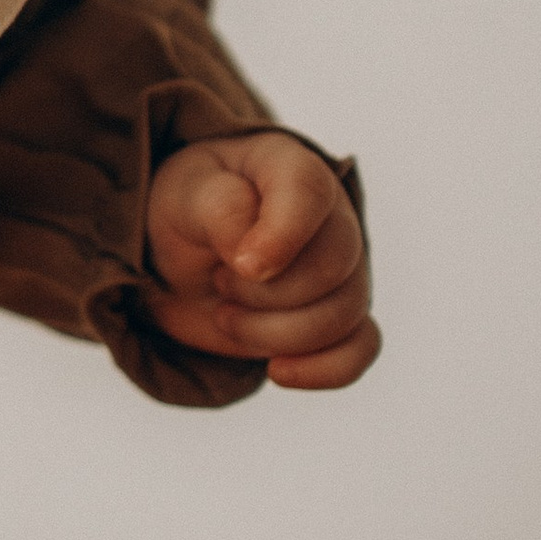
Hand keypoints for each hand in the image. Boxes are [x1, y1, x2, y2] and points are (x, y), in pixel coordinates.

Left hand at [142, 132, 378, 389]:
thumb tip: (256, 258)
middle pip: (330, 267)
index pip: (309, 193)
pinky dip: (323, 370)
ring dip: (272, 333)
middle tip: (219, 279)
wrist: (180, 256)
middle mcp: (331, 218)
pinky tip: (277, 370)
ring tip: (227, 313)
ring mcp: (343, 271)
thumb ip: (220, 210)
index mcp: (290, 169)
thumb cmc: (187, 211)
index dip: (281, 235)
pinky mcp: (339, 319)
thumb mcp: (185, 196)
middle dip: (261, 293)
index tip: (239, 266)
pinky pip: (360, 350)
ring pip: (342, 317)